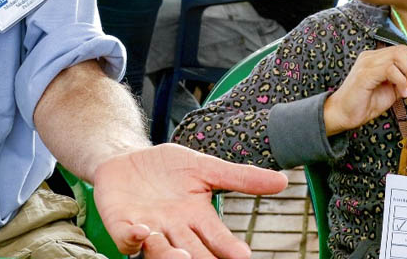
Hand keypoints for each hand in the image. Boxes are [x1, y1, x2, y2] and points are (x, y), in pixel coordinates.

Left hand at [92, 143, 287, 258]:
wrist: (125, 158)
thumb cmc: (168, 167)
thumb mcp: (205, 167)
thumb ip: (240, 178)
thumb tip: (284, 181)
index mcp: (197, 217)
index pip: (217, 237)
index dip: (228, 247)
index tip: (243, 255)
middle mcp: (174, 229)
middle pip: (192, 251)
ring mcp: (148, 229)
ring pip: (161, 250)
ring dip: (171, 254)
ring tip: (181, 255)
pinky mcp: (121, 224)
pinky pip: (126, 238)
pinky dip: (133, 238)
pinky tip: (142, 231)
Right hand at [323, 47, 406, 135]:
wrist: (345, 114)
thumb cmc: (366, 103)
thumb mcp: (395, 91)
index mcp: (377, 58)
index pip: (404, 52)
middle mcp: (371, 56)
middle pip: (403, 50)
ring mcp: (367, 63)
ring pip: (398, 56)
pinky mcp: (365, 73)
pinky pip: (390, 69)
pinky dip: (401, 81)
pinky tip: (401, 93)